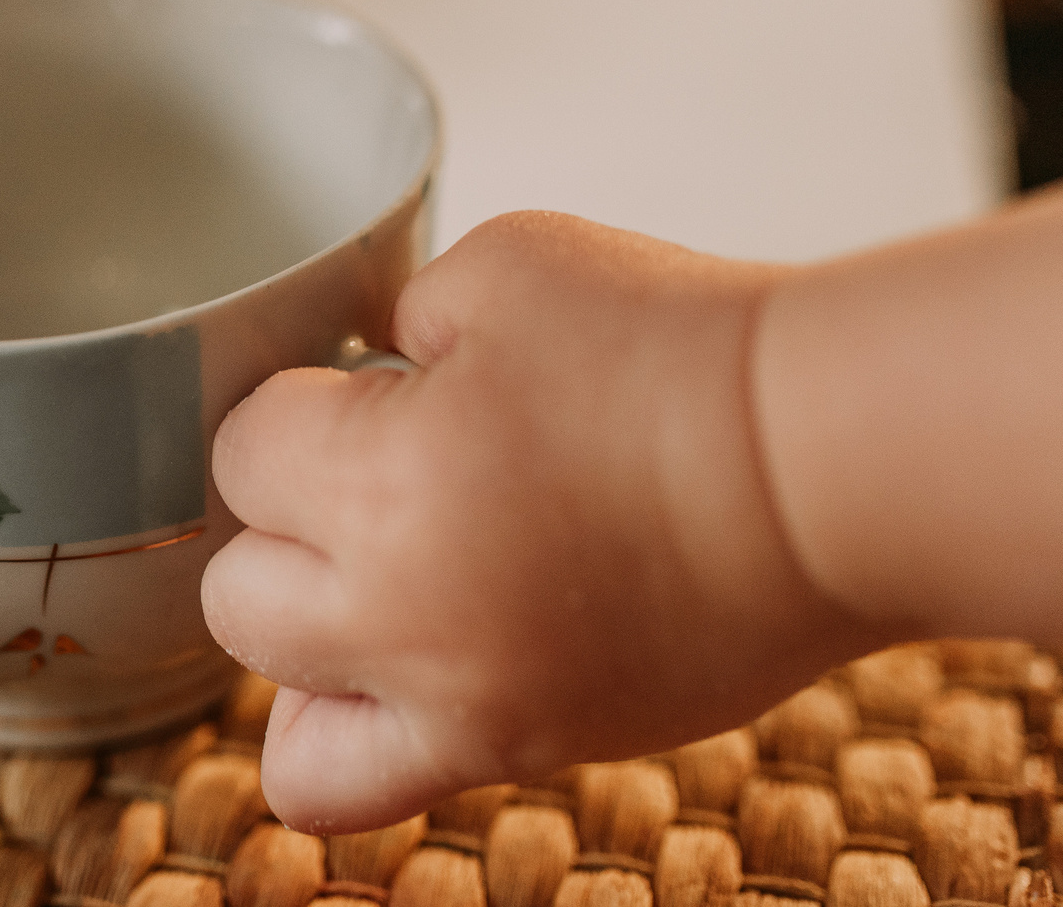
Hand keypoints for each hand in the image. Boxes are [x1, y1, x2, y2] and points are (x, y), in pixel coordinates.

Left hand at [203, 211, 888, 832]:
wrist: (823, 461)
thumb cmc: (677, 349)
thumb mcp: (501, 267)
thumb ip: (397, 317)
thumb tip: (364, 369)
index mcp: (378, 485)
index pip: (242, 456)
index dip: (300, 407)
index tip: (367, 388)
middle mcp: (399, 619)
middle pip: (239, 593)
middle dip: (288, 526)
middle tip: (372, 477)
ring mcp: (463, 703)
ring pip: (282, 722)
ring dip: (312, 644)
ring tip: (382, 581)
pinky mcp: (527, 747)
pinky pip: (366, 795)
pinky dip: (354, 741)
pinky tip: (407, 661)